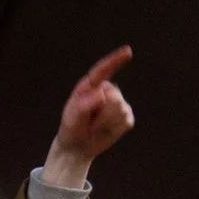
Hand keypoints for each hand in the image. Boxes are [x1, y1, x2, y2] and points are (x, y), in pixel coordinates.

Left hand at [44, 45, 133, 187]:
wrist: (77, 147)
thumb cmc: (71, 128)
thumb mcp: (72, 118)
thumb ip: (84, 106)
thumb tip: (102, 95)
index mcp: (91, 86)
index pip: (103, 70)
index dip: (115, 60)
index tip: (127, 52)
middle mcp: (107, 91)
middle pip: (114, 96)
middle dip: (101, 113)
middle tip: (89, 122)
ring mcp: (119, 103)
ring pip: (120, 109)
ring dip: (105, 122)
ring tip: (94, 126)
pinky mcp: (126, 117)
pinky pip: (125, 121)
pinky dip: (113, 129)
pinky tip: (104, 130)